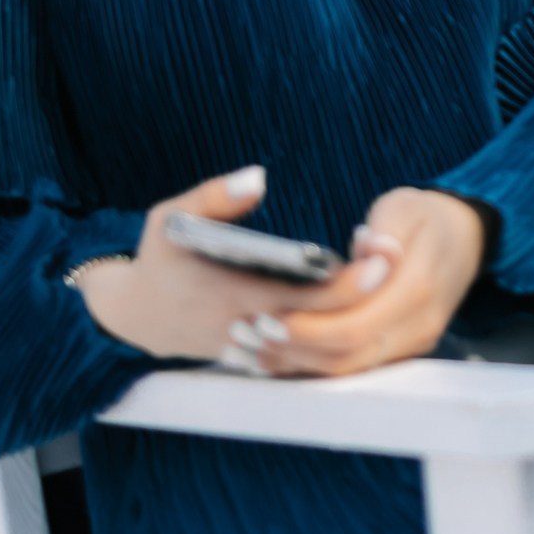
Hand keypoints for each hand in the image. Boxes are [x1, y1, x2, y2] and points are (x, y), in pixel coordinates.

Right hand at [77, 167, 398, 364]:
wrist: (135, 316)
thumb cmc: (159, 258)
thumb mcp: (170, 218)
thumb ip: (214, 196)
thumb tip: (258, 177)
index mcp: (231, 295)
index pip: (304, 299)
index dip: (348, 284)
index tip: (382, 259)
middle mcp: (248, 329)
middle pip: (323, 324)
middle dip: (364, 298)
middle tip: (397, 264)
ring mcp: (255, 349)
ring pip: (318, 345)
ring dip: (355, 318)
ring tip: (388, 281)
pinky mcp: (259, 357)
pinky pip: (306, 353)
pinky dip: (335, 335)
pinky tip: (368, 308)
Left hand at [261, 187, 488, 376]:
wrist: (466, 240)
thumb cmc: (426, 219)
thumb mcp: (405, 207)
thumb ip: (387, 231)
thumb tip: (374, 251)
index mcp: (417, 289)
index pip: (355, 327)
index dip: (307, 329)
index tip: (266, 315)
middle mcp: (418, 326)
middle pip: (347, 357)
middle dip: (294, 350)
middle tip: (249, 332)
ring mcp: (412, 344)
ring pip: (349, 370)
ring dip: (299, 362)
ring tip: (254, 344)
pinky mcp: (402, 351)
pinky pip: (356, 367)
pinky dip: (315, 363)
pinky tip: (281, 350)